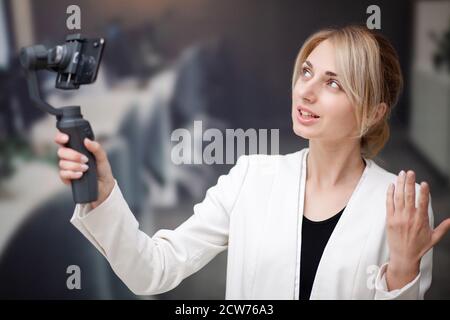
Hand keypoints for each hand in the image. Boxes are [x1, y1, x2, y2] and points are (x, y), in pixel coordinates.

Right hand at [54, 130, 114, 208]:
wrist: (104, 186)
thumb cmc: (102, 170)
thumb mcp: (102, 157)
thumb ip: (96, 148)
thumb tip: (87, 141)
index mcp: (77, 148)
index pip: (63, 140)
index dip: (60, 137)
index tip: (66, 138)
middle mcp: (70, 157)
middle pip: (61, 151)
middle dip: (73, 155)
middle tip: (85, 159)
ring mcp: (67, 167)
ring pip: (62, 163)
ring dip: (75, 166)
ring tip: (86, 168)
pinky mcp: (66, 178)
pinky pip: (63, 174)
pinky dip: (72, 174)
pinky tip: (80, 175)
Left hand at [385, 170, 449, 289]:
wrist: (403, 256)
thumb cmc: (419, 247)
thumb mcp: (434, 238)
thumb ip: (443, 227)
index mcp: (421, 220)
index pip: (423, 203)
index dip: (423, 192)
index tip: (424, 183)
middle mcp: (409, 217)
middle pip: (409, 196)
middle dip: (409, 182)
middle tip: (410, 172)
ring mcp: (398, 218)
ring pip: (398, 197)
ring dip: (399, 184)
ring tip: (401, 174)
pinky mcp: (389, 219)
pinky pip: (388, 204)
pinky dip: (389, 194)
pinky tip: (391, 185)